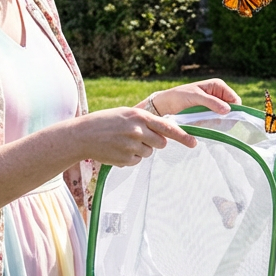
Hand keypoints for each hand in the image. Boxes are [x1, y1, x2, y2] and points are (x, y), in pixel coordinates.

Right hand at [75, 106, 195, 166]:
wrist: (81, 135)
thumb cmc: (105, 122)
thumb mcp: (126, 114)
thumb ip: (145, 121)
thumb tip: (164, 132)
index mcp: (139, 116)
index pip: (167, 127)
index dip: (182, 136)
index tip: (194, 143)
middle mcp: (137, 130)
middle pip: (161, 143)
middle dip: (155, 142)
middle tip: (139, 138)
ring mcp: (131, 146)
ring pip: (148, 153)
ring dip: (140, 149)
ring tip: (122, 142)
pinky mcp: (125, 159)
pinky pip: (137, 161)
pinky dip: (130, 157)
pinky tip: (117, 150)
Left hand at [142, 78, 240, 116]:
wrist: (165, 105)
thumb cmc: (179, 96)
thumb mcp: (195, 97)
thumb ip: (212, 102)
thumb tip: (228, 110)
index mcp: (218, 86)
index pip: (235, 100)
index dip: (233, 109)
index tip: (224, 118)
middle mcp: (219, 94)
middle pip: (232, 109)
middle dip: (226, 116)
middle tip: (213, 121)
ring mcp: (214, 105)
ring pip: (226, 116)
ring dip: (219, 121)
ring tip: (207, 122)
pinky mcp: (209, 114)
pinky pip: (218, 121)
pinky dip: (214, 124)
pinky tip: (205, 124)